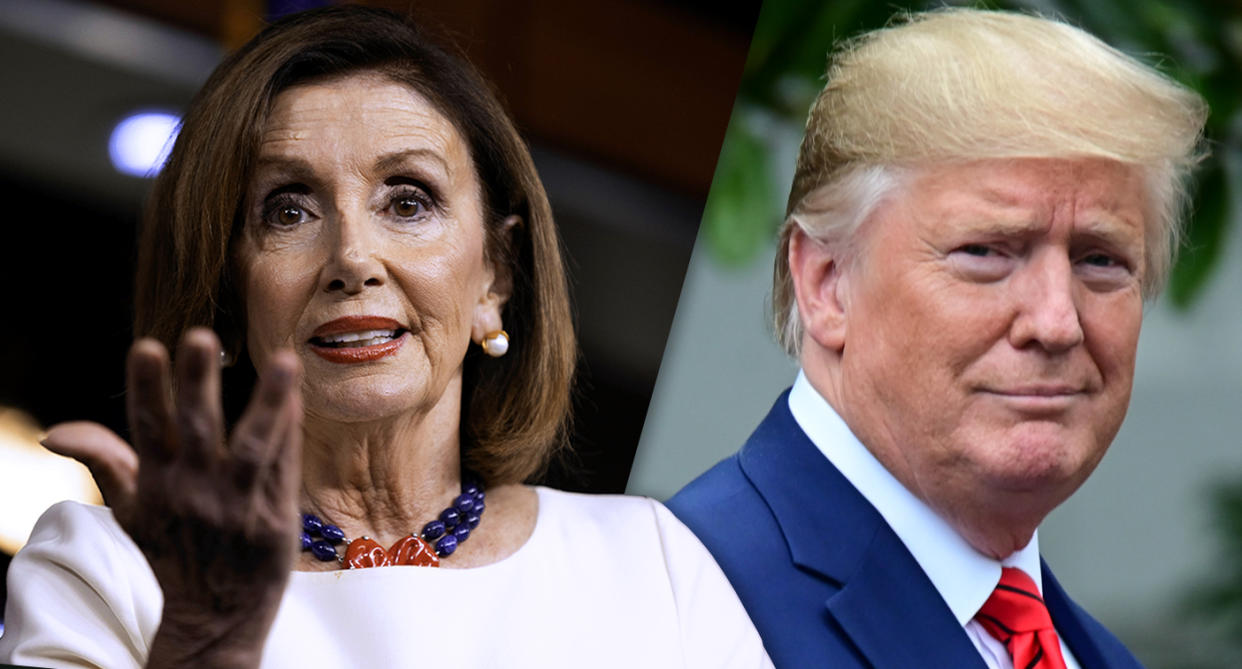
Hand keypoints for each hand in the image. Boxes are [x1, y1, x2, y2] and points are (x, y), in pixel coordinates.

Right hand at [42, 328, 301, 667]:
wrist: (214, 618)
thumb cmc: (172, 550)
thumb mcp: (131, 510)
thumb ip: (103, 461)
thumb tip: (54, 432)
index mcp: (158, 483)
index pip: (147, 427)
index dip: (147, 388)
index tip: (147, 346)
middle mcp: (196, 490)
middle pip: (198, 429)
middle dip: (198, 384)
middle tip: (201, 336)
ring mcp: (238, 505)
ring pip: (254, 446)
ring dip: (268, 402)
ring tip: (283, 360)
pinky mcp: (275, 519)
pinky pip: (284, 467)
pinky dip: (289, 433)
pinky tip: (296, 396)